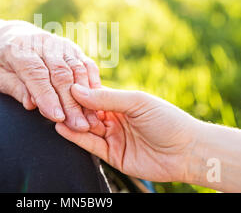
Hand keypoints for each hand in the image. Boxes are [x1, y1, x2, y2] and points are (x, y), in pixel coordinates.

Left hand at [0, 22, 104, 132]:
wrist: (16, 37)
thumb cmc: (8, 64)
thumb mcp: (2, 78)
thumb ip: (17, 90)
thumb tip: (32, 104)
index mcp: (20, 51)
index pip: (36, 75)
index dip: (48, 97)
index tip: (58, 118)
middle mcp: (43, 44)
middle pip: (60, 73)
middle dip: (71, 102)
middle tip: (79, 126)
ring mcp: (61, 44)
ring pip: (77, 69)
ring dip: (86, 97)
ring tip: (90, 120)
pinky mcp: (73, 48)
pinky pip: (87, 65)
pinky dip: (93, 84)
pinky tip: (97, 103)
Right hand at [55, 84, 201, 181]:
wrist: (186, 151)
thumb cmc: (167, 120)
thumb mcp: (136, 102)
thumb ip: (107, 98)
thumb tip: (77, 90)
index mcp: (121, 102)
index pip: (94, 95)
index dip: (79, 91)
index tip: (61, 84)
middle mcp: (114, 119)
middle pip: (87, 112)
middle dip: (72, 108)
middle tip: (54, 101)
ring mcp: (113, 137)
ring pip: (85, 128)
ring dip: (71, 122)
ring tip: (53, 113)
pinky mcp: (112, 155)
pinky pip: (90, 145)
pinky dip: (76, 137)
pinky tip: (62, 128)